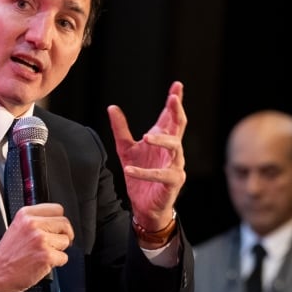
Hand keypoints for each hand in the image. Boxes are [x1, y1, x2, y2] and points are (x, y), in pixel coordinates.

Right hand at [0, 203, 73, 291]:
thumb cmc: (6, 254)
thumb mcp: (17, 227)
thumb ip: (35, 221)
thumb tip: (55, 222)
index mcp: (26, 215)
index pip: (57, 209)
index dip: (59, 220)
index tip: (58, 228)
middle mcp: (33, 224)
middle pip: (64, 224)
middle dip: (63, 235)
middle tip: (57, 243)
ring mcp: (41, 240)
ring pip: (66, 241)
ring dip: (59, 250)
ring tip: (43, 254)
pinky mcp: (46, 256)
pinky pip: (64, 257)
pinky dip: (57, 263)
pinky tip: (43, 263)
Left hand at [107, 81, 186, 230]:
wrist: (144, 206)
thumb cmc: (139, 176)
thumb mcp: (125, 150)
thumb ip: (121, 129)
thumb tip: (112, 107)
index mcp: (163, 139)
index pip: (171, 116)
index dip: (175, 101)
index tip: (177, 85)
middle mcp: (173, 150)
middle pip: (179, 126)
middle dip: (177, 111)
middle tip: (173, 99)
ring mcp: (175, 165)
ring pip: (176, 147)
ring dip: (162, 140)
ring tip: (146, 137)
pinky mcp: (173, 181)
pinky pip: (161, 174)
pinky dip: (144, 172)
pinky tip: (129, 170)